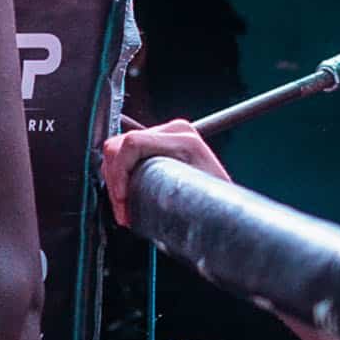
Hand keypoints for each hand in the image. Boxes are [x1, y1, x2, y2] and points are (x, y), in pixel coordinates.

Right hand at [101, 119, 229, 227]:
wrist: (226, 205)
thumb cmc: (216, 203)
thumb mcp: (194, 197)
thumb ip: (165, 191)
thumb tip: (132, 197)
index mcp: (183, 138)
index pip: (132, 143)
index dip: (118, 173)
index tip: (121, 198)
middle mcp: (172, 131)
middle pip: (118, 145)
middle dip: (113, 180)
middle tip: (122, 208)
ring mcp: (163, 135)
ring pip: (115, 149)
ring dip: (112, 180)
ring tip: (124, 205)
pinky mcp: (155, 145)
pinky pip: (122, 155)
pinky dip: (117, 176)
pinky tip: (125, 194)